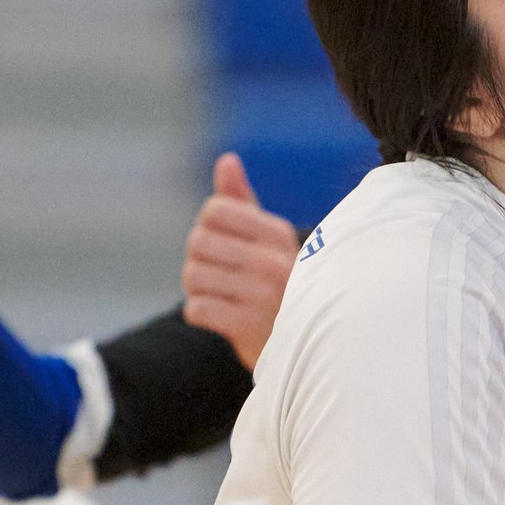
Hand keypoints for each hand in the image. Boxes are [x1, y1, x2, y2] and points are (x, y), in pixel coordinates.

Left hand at [181, 153, 295, 368]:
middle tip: (216, 272)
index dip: (206, 226)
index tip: (220, 242)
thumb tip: (226, 161)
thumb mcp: (270, 241)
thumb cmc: (281, 284)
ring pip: (193, 277)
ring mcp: (261, 296)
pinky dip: (201, 313)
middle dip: (198, 259)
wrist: (311, 344)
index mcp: (278, 234)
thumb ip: (243, 202)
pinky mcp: (248, 328)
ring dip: (198, 288)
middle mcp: (272, 262)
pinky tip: (220, 315)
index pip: (215, 210)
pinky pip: (196, 309)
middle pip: (198, 242)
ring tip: (219, 294)